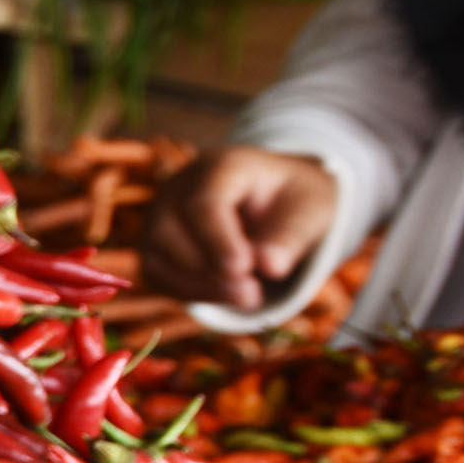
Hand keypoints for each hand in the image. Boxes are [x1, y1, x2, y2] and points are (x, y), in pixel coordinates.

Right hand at [141, 146, 336, 309]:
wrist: (272, 199)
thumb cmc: (291, 200)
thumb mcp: (309, 210)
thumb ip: (292, 236)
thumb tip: (271, 267)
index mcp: (220, 166)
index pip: (202, 202)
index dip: (217, 239)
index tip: (244, 270)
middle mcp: (178, 186)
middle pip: (167, 230)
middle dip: (208, 269)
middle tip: (253, 294)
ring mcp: (159, 214)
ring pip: (156, 255)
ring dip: (199, 285)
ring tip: (247, 296)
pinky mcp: (154, 244)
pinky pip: (157, 274)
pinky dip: (190, 292)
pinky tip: (227, 294)